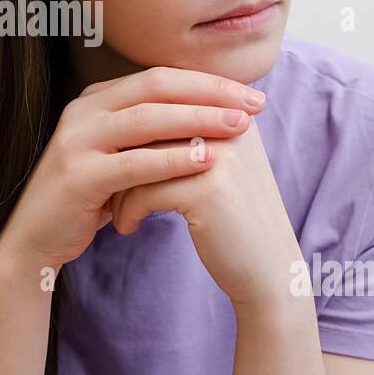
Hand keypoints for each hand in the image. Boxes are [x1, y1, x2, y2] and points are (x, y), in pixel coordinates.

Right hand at [0, 66, 266, 273]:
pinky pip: (134, 163)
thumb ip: (152, 132)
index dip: (206, 82)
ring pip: (146, 119)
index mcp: (95, 99)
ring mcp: (76, 141)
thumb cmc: (90, 198)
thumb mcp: (121, 156)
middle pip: (155, 88)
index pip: (159, 77)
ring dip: (197, 120)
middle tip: (252, 104)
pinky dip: (173, 160)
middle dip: (209, 93)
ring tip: (239, 127)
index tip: (249, 93)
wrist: (37, 239)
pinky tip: (207, 161)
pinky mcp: (78, 176)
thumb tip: (213, 112)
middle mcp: (82, 110)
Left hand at [107, 98, 304, 311]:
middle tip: (106, 183)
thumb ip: (182, 136)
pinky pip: (143, 191)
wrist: (267, 270)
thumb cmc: (231, 219)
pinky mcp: (207, 190)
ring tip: (114, 209)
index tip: (116, 162)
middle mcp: (229, 126)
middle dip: (122, 158)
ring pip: (141, 157)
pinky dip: (128, 210)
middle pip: (150, 127)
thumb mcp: (212, 167)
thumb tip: (126, 116)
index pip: (164, 104)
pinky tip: (127, 227)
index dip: (133, 136)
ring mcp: (220, 156)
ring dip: (120, 187)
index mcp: (230, 113)